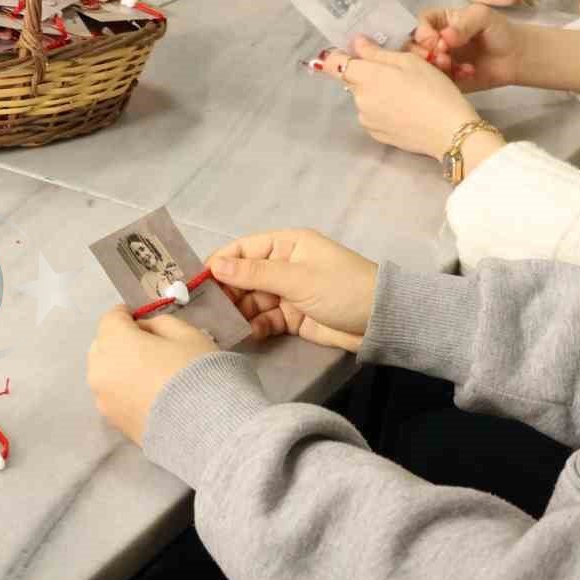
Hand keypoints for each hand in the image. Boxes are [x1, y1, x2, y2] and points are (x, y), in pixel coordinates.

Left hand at [87, 306, 217, 445]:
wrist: (203, 426)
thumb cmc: (195, 370)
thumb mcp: (186, 333)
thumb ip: (158, 324)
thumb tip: (144, 330)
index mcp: (114, 341)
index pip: (110, 318)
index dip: (127, 315)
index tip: (142, 318)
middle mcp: (99, 369)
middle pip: (102, 346)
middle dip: (120, 341)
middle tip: (147, 346)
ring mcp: (102, 399)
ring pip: (105, 373)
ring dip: (120, 367)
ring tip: (149, 375)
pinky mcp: (113, 421)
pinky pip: (113, 396)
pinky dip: (124, 391)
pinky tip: (149, 397)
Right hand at [206, 230, 375, 352]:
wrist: (382, 322)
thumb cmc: (342, 288)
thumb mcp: (298, 278)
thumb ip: (255, 273)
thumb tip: (216, 266)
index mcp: (286, 245)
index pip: (242, 250)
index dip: (219, 265)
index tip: (197, 284)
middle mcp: (283, 265)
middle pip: (242, 278)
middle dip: (226, 294)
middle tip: (208, 311)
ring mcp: (287, 292)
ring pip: (251, 301)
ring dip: (239, 313)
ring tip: (225, 326)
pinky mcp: (292, 317)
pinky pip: (264, 319)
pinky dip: (255, 326)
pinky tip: (249, 334)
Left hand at [322, 36, 491, 161]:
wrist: (449, 131)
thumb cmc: (433, 90)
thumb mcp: (409, 61)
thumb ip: (377, 53)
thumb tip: (356, 43)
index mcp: (365, 77)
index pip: (333, 64)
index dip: (339, 55)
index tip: (353, 52)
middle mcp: (358, 99)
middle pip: (353, 80)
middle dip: (368, 74)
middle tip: (397, 73)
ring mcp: (366, 119)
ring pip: (364, 98)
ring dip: (377, 93)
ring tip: (406, 94)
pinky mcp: (375, 134)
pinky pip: (373, 115)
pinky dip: (383, 110)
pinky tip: (405, 110)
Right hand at [411, 3, 523, 91]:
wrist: (515, 58)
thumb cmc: (499, 31)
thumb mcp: (484, 16)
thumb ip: (464, 23)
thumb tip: (445, 37)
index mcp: (438, 22)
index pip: (417, 25)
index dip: (422, 34)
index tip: (437, 42)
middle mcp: (432, 41)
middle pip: (410, 47)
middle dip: (424, 54)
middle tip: (443, 58)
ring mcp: (435, 62)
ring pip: (418, 66)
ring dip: (434, 68)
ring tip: (453, 66)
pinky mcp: (442, 80)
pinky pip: (433, 82)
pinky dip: (448, 79)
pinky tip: (466, 73)